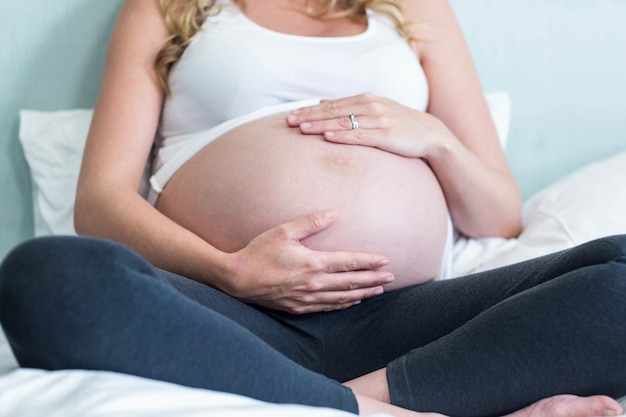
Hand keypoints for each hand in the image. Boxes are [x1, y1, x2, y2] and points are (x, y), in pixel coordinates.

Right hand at [222, 210, 393, 313]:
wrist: (237, 279)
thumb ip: (311, 223)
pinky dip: (344, 304)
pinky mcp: (299, 307)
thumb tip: (334, 214)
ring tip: (378, 290)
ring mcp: (307, 298)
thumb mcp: (283, 231)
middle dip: (373, 279)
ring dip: (362, 293)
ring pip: (342, 297)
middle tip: (391, 277)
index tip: (385, 261)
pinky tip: (352, 301)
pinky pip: (328, 307)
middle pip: (351, 282)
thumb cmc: (258, 252)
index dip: (369, 262)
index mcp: (313, 263)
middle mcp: (314, 283)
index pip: (349, 263)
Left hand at [286, 92, 454, 158]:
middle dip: (310, 117)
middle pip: (333, 112)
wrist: (430, 134)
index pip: (331, 105)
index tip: (291, 116)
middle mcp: (370, 106)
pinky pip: (360, 135)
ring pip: (344, 122)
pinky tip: (328, 138)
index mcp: (365, 99)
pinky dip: (343, 136)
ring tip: (303, 130)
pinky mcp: (386, 135)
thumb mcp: (374, 110)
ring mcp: (378, 120)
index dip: (310, 110)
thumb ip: (349, 107)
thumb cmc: (399, 125)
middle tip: (289, 122)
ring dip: (321, 126)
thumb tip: (322, 104)